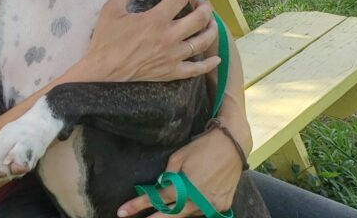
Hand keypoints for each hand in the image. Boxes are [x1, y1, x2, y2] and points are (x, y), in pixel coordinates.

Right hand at [73, 0, 219, 82]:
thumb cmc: (106, 41)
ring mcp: (173, 56)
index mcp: (156, 20)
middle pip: (199, 19)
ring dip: (211, 29)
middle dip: (204, 7)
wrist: (102, 71)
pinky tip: (216, 60)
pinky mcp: (171, 72)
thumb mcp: (111, 10)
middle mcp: (169, 37)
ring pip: (203, 41)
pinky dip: (208, 65)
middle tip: (201, 4)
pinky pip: (196, 69)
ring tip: (210, 23)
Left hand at [118, 125, 244, 216]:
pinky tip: (191, 199)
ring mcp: (212, 204)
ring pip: (189, 213)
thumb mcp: (179, 156)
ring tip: (168, 205)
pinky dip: (194, 206)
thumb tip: (160, 187)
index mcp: (185, 186)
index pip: (158, 200)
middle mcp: (199, 198)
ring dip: (178, 209)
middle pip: (172, 214)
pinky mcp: (223, 205)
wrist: (233, 145)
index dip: (139, 205)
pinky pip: (203, 210)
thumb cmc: (203, 147)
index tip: (122, 212)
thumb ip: (167, 175)